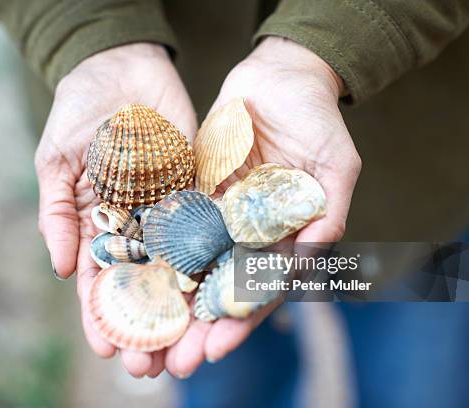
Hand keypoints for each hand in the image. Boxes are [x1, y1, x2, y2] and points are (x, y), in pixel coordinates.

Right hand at [35, 43, 197, 377]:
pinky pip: (206, 229)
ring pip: (177, 268)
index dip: (101, 316)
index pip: (98, 281)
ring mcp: (168, 212)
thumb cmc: (78, 113)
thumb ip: (58, 212)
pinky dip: (212, 261)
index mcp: (97, 224)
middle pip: (141, 286)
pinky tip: (218, 292)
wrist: (120, 69)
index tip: (105, 349)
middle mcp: (135, 227)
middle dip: (145, 326)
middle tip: (149, 366)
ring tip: (187, 346)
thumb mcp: (56, 161)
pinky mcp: (198, 191)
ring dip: (180, 309)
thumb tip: (62, 268)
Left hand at [164, 37, 361, 377]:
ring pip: (190, 264)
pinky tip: (131, 277)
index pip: (259, 288)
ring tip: (144, 335)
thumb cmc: (317, 119)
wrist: (279, 77)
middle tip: (172, 362)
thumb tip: (315, 254)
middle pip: (219, 287)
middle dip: (197, 326)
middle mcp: (248, 234)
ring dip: (170, 301)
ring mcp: (219, 214)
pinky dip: (154, 252)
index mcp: (284, 238)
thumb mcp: (337, 163)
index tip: (216, 349)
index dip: (239, 320)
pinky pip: (171, 224)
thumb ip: (329, 209)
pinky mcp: (194, 191)